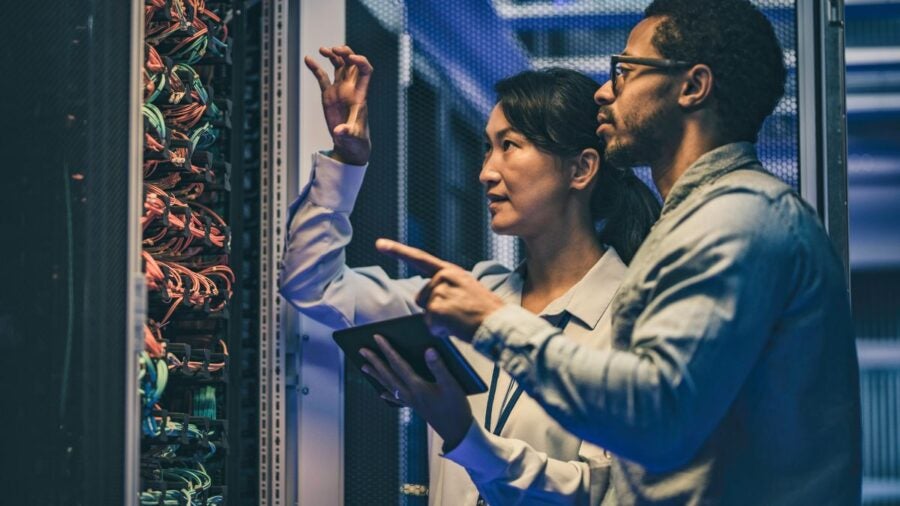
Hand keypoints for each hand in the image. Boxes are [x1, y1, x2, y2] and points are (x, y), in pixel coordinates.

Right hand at [305, 45, 371, 164]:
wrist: (350, 145)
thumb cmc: (356, 141)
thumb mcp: (353, 137)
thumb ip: (347, 132)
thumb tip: (339, 131)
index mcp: (360, 94)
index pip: (365, 71)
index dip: (360, 61)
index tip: (351, 57)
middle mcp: (350, 89)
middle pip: (352, 63)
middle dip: (345, 53)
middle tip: (334, 49)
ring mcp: (340, 90)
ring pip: (338, 66)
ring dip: (332, 55)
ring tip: (322, 50)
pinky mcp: (329, 95)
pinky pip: (322, 77)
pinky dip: (316, 68)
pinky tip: (308, 59)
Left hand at [360, 335, 473, 449]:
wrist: (457, 432)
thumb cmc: (456, 407)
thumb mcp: (451, 384)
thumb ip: (438, 367)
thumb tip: (428, 349)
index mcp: (417, 386)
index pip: (398, 364)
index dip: (387, 349)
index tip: (376, 337)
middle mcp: (410, 394)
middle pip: (388, 375)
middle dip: (375, 361)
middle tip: (362, 350)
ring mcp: (411, 402)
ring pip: (389, 386)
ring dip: (376, 375)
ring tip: (364, 367)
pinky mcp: (415, 408)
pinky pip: (397, 399)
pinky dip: (388, 394)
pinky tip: (382, 394)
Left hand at [376, 238, 504, 341]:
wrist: (499, 324)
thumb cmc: (486, 311)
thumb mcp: (467, 289)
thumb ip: (447, 287)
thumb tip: (426, 298)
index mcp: (451, 271)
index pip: (420, 258)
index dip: (398, 251)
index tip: (379, 244)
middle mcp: (443, 278)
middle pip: (421, 297)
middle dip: (433, 309)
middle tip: (458, 313)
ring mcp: (439, 292)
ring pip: (426, 312)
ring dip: (439, 321)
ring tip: (460, 319)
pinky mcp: (436, 309)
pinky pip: (430, 325)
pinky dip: (441, 331)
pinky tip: (456, 327)